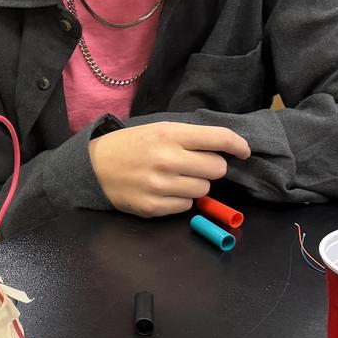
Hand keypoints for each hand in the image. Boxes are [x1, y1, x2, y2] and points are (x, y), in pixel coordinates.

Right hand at [88, 122, 250, 217]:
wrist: (93, 167)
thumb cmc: (130, 145)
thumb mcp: (158, 130)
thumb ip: (190, 137)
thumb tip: (226, 150)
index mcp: (169, 134)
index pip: (218, 138)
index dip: (238, 145)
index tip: (244, 151)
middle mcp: (167, 159)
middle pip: (216, 168)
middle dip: (211, 167)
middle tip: (195, 165)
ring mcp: (160, 185)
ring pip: (203, 190)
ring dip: (196, 185)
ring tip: (176, 178)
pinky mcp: (153, 207)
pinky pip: (186, 207)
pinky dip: (181, 200)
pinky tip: (165, 191)